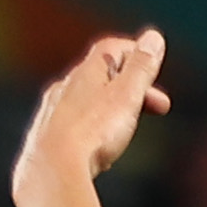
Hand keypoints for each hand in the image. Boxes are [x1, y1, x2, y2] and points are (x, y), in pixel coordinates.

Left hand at [14, 30, 171, 197]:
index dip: (135, 52)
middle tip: (159, 105)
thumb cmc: (91, 132)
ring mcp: (53, 111)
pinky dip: (92, 126)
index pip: (111, 50)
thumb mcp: (127, 96)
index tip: (153, 60)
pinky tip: (98, 143)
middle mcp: (66, 87)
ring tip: (130, 123)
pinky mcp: (47, 137)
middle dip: (133, 87)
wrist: (53, 168)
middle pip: (101, 77)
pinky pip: (73, 123)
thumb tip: (153, 37)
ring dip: (112, 106)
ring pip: (86, 100)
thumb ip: (141, 68)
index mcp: (87, 73)